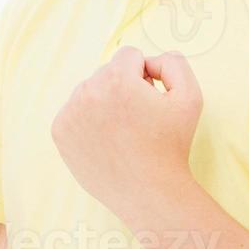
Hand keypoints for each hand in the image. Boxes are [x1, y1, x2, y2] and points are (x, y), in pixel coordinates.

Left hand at [50, 46, 202, 217]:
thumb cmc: (171, 146)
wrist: (149, 192)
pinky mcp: (59, 132)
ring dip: (104, 103)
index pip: (129, 55)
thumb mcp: (190, 97)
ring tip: (122, 132)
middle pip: (107, 72)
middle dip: (123, 88)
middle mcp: (87, 91)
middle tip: (138, 120)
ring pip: (89, 91)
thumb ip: (174, 63)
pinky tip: (105, 141)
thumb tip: (150, 59)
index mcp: (117, 79)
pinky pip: (74, 112)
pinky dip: (88, 121)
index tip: (150, 99)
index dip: (145, 75)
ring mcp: (69, 113)